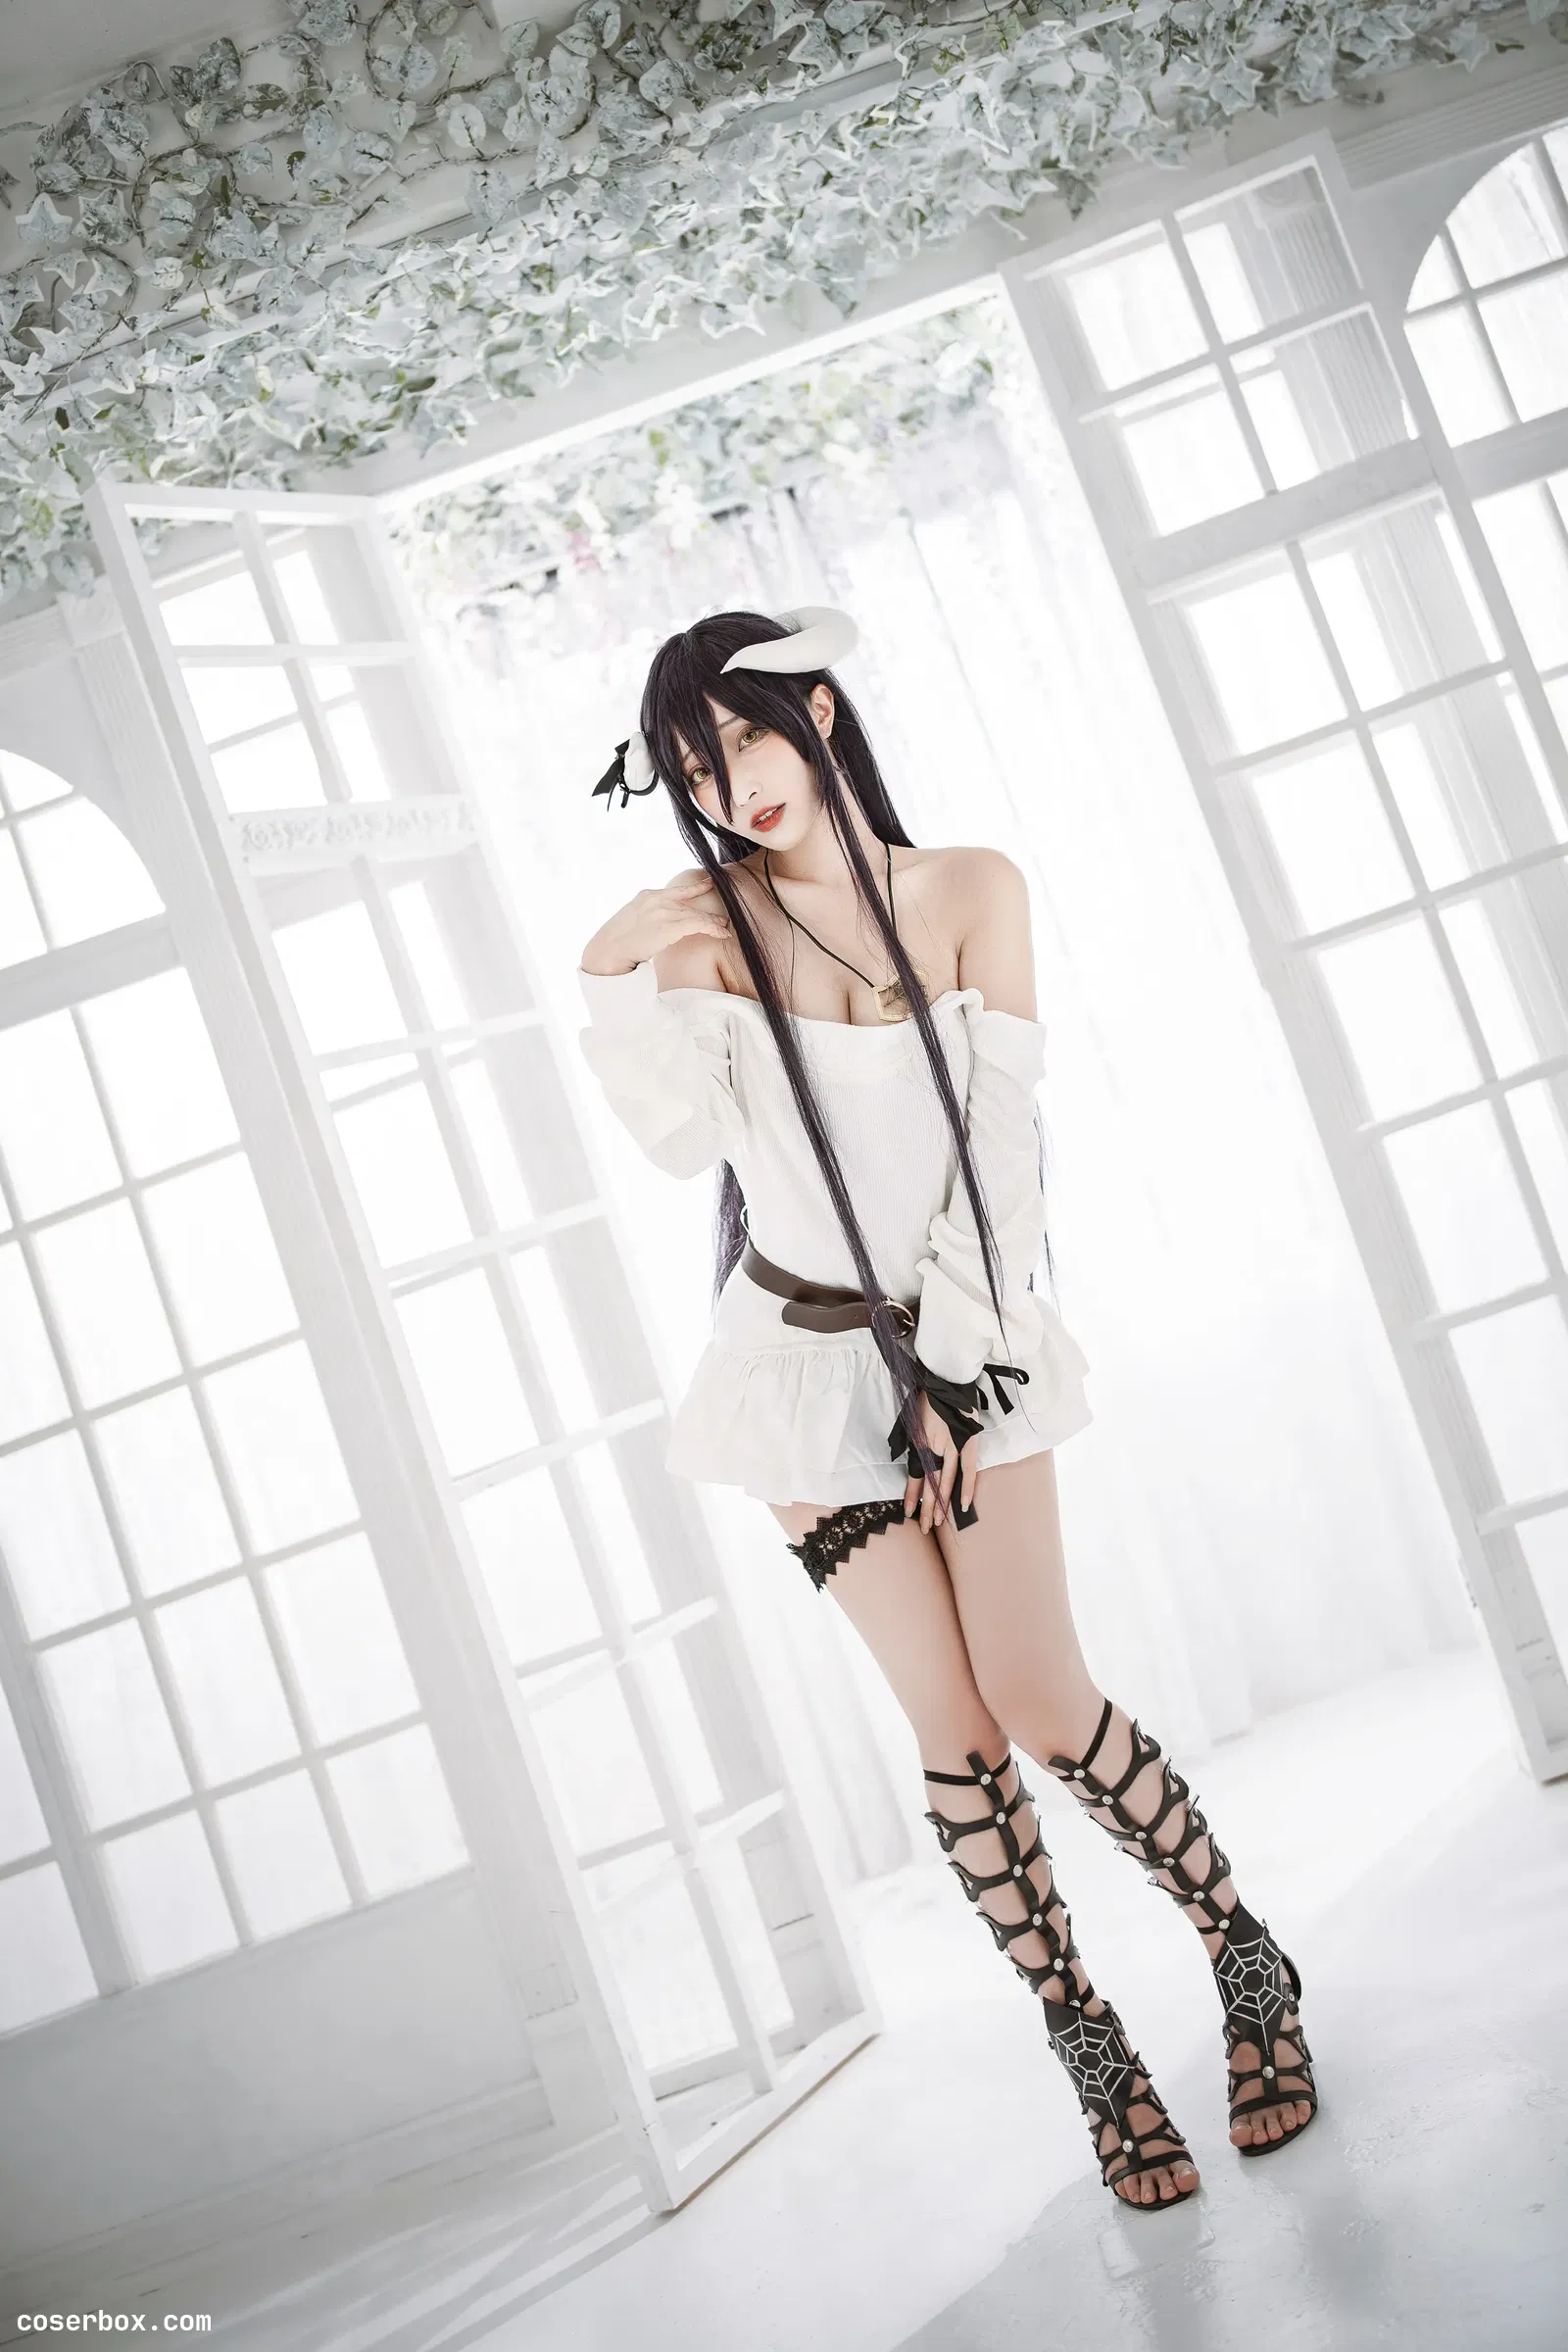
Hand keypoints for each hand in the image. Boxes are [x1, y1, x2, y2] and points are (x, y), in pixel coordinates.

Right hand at [581, 869, 731, 975]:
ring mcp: (664, 911)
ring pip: (697, 914)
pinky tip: (721, 933)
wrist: (609, 949)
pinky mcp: (670, 926)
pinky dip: (713, 928)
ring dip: (713, 922)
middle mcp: (657, 900)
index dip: (696, 886)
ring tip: (724, 928)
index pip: (677, 890)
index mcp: (647, 896)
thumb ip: (648, 916)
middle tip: (722, 918)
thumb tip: (657, 925)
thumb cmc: (617, 941)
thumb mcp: (632, 920)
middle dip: (708, 912)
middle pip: (690, 904)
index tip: (709, 883)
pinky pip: (699, 924)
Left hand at [903, 1390, 980, 1533]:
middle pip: (929, 1484)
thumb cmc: (928, 1395)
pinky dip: (966, 1488)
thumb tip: (915, 1455)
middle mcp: (933, 1448)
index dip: (912, 1494)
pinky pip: (968, 1470)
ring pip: (945, 1481)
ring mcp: (951, 1447)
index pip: (915, 1475)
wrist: (946, 1379)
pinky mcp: (967, 1443)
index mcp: (919, 1442)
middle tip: (924, 1528)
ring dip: (942, 1504)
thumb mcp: (913, 1418)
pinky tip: (963, 1505)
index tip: (908, 1511)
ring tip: (939, 1522)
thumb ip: (914, 1438)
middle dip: (926, 1507)